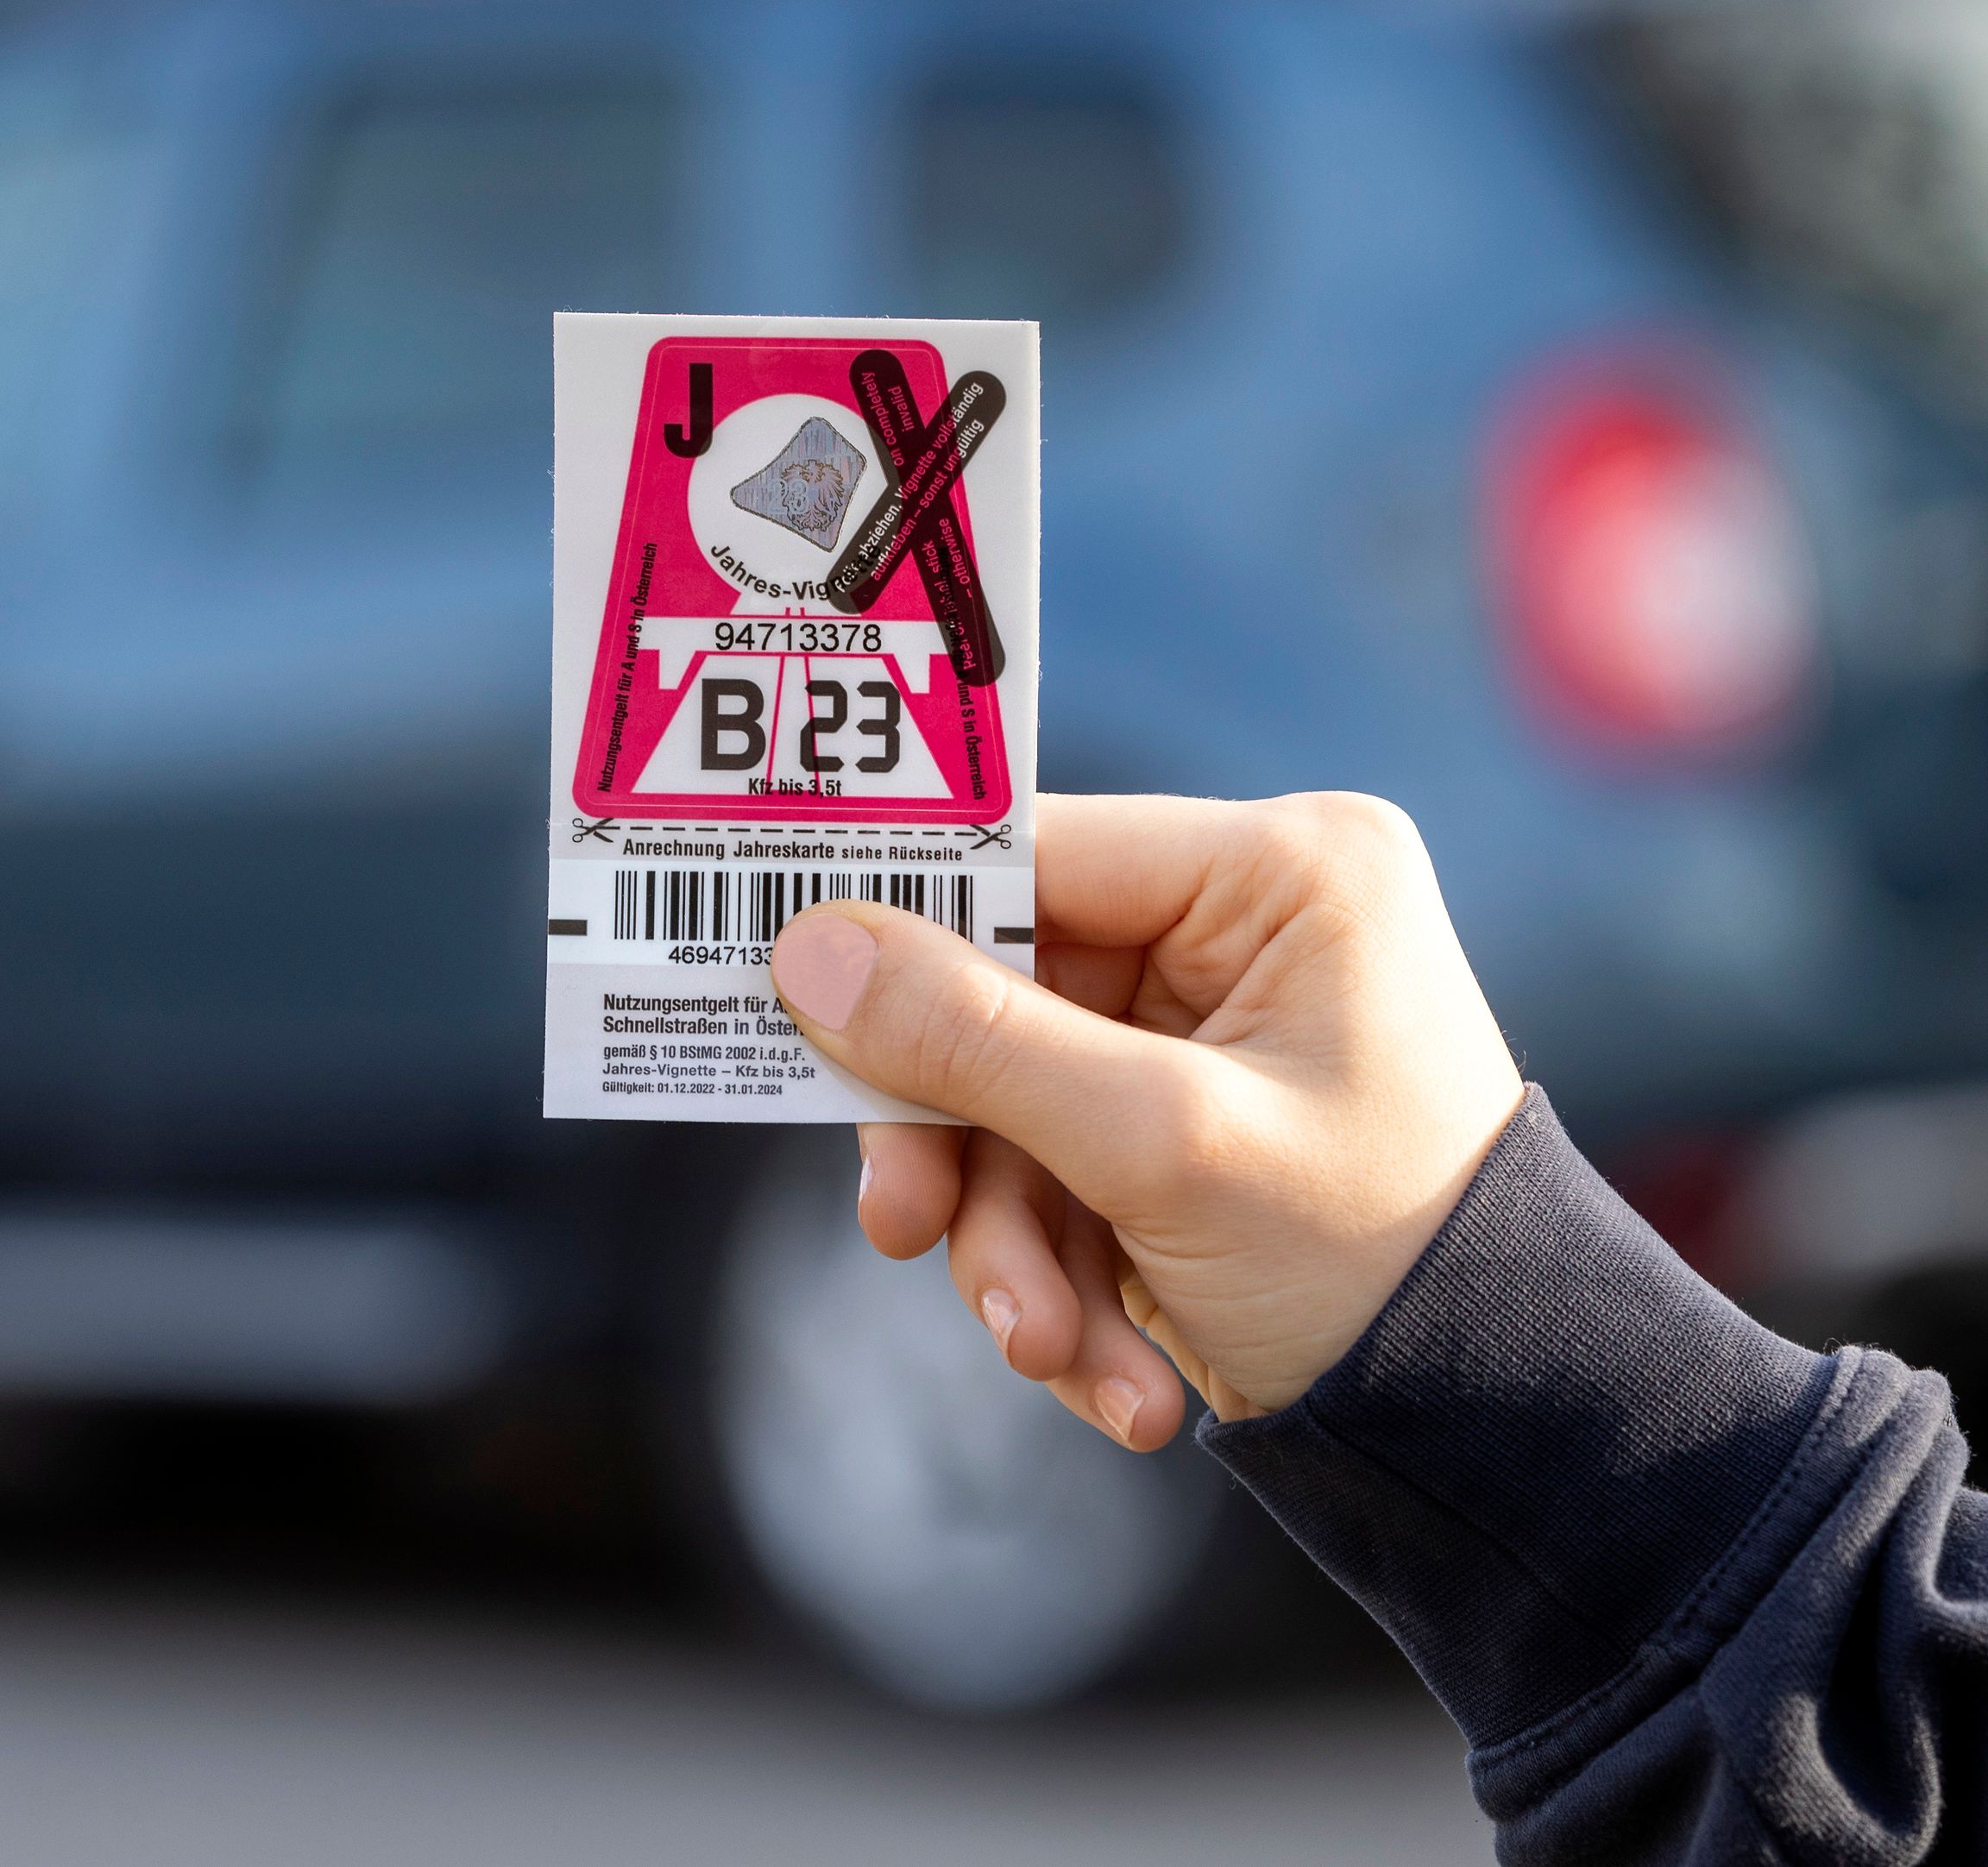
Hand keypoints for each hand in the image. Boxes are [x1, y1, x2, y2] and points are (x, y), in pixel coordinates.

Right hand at [765, 793, 1525, 1450]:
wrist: (1505, 1443)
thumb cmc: (1381, 1265)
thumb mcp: (1162, 1147)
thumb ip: (973, 1041)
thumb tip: (804, 946)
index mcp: (1282, 873)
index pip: (1030, 854)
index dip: (902, 927)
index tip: (791, 991)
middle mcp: (1248, 931)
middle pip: (1001, 996)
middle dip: (967, 1148)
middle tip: (908, 1230)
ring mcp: (1216, 1038)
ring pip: (1014, 1106)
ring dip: (1012, 1245)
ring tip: (1054, 1351)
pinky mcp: (1190, 1137)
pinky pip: (1060, 1176)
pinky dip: (1061, 1279)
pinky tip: (1113, 1376)